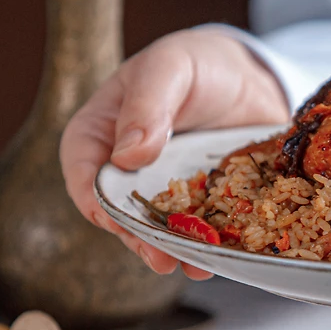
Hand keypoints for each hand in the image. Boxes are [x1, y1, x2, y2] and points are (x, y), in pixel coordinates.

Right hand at [59, 27, 289, 276]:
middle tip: (159, 257)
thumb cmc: (194, 63)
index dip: (96, 201)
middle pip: (122, 213)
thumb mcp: (168, 68)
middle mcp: (127, 170)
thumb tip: (128, 155)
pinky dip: (208, 244)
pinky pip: (200, 228)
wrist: (246, 74)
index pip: (85, 173)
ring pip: (160, 228)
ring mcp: (165, 190)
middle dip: (139, 239)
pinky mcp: (201, 201)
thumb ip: (147, 105)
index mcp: (100, 134)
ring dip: (173, 250)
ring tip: (191, 266)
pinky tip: (219, 257)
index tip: (114, 221)